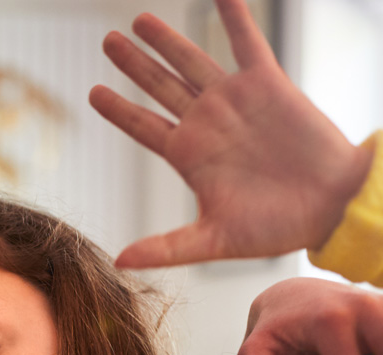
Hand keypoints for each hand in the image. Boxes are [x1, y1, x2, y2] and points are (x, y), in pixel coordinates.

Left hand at [89, 0, 372, 267]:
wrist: (328, 209)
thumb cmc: (272, 229)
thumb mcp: (211, 241)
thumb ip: (165, 248)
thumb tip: (119, 263)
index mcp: (188, 157)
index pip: (143, 127)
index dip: (118, 110)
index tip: (93, 93)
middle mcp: (206, 124)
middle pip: (159, 87)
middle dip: (134, 64)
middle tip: (108, 41)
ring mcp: (235, 102)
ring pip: (192, 62)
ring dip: (167, 40)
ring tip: (140, 19)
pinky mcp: (268, 84)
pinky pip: (247, 42)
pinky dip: (233, 16)